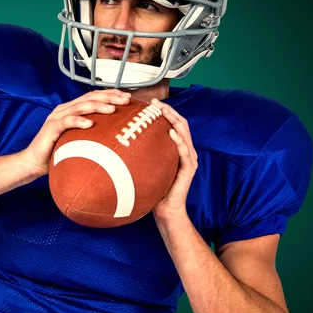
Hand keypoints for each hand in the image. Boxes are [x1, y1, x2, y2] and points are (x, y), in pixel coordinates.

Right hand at [21, 89, 131, 176]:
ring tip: (112, 110)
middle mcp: (64, 109)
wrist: (34, 162)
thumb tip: (116, 136)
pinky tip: (90, 124)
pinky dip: (79, 121)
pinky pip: (66, 122)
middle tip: (126, 100)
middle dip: (109, 97)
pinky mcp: (51, 128)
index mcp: (72, 109)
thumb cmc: (57, 152)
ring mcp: (57, 117)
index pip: (93, 96)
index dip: (111, 94)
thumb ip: (91, 134)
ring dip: (98, 107)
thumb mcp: (78, 140)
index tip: (128, 98)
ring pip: (80, 106)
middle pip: (89, 98)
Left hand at [150, 98, 197, 220]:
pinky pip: (185, 152)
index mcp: (178, 148)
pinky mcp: (189, 169)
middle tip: (157, 103)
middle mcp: (186, 151)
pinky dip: (179, 140)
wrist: (166, 210)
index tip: (152, 103)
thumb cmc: (155, 188)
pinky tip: (171, 133)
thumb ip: (143, 153)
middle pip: (181, 124)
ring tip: (164, 111)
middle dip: (170, 111)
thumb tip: (123, 140)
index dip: (166, 112)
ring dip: (174, 120)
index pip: (174, 124)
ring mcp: (189, 159)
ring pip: (185, 134)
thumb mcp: (148, 166)